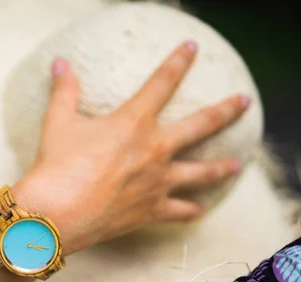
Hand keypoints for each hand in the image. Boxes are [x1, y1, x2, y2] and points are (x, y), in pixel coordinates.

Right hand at [12, 41, 248, 254]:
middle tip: (244, 101)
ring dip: (220, 167)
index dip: (178, 61)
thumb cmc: (57, 165)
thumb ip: (64, 90)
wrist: (57, 213)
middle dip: (226, 110)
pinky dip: (191, 210)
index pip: (162, 82)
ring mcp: (158, 182)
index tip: (192, 48)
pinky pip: (180, 211)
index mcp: (134, 122)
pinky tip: (200, 210)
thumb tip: (60, 63)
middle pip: (201, 125)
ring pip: (201, 173)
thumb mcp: (57, 122)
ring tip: (236, 165)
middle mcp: (155, 150)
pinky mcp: (151, 210)